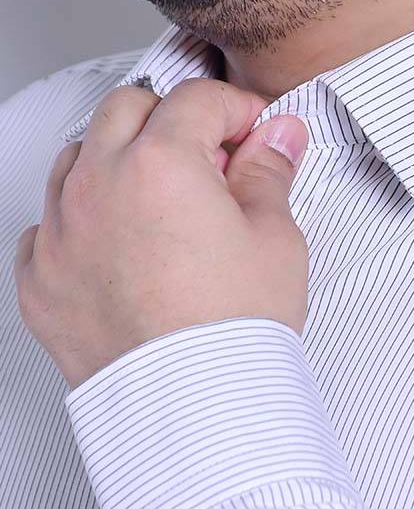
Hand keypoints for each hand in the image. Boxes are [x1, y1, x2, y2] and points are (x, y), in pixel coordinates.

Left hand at [14, 79, 309, 390]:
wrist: (195, 408)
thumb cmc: (236, 328)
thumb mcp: (276, 238)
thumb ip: (270, 173)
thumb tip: (278, 137)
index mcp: (161, 163)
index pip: (198, 101)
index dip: (236, 110)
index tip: (254, 132)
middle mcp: (98, 186)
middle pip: (128, 109)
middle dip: (173, 119)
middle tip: (211, 159)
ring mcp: (59, 233)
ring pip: (78, 157)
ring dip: (120, 160)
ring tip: (162, 200)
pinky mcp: (40, 281)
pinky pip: (48, 225)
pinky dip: (82, 220)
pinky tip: (118, 244)